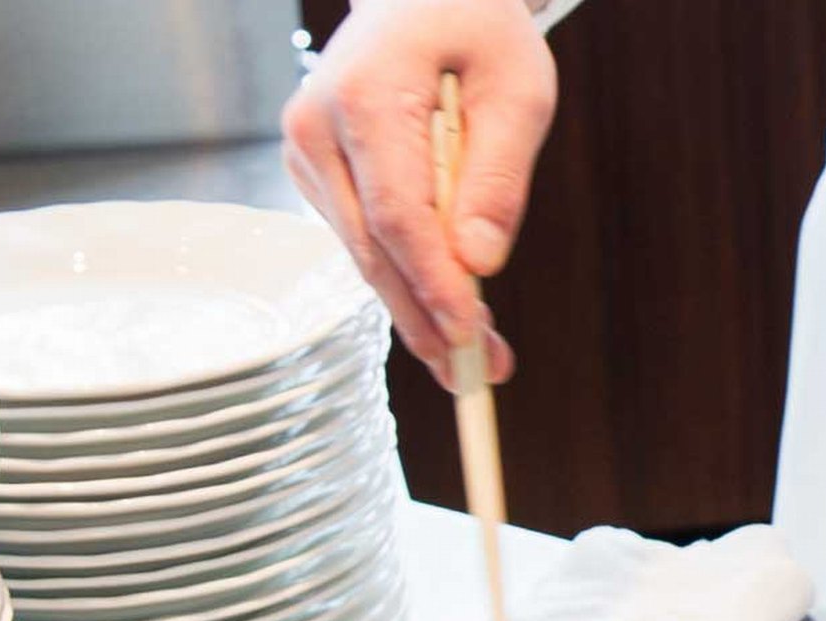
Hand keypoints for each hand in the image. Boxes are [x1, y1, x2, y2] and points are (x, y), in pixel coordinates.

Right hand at [282, 0, 556, 384]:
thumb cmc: (476, 29)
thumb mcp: (517, 87)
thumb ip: (499, 174)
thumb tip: (482, 263)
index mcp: (362, 97)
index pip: (398, 216)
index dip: (435, 285)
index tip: (471, 336)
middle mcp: (316, 129)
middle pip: (374, 250)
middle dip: (429, 320)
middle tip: (479, 380)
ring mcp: (308, 153)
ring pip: (368, 254)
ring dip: (423, 310)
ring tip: (482, 360)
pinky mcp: (318, 174)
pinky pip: (367, 239)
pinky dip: (409, 278)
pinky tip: (451, 311)